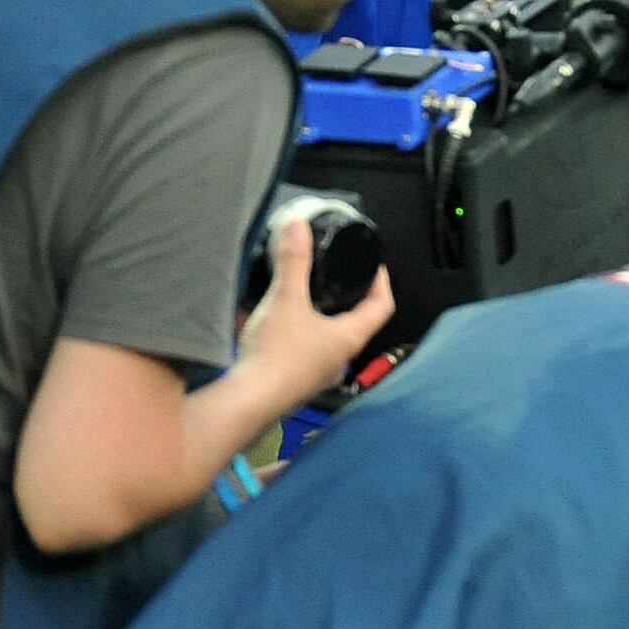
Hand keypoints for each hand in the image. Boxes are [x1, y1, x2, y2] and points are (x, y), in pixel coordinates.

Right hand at [237, 212, 397, 411]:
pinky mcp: (293, 382)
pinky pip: (299, 352)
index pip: (382, 306)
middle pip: (355, 322)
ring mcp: (317, 373)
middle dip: (347, 298)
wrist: (246, 402)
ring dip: (317, 317)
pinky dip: (291, 334)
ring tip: (303, 296)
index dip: (382, 283)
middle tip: (337, 277)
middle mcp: (339, 358)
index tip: (375, 266)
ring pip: (325, 338)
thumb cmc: (275, 355)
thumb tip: (298, 226)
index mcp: (349, 337)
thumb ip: (293, 261)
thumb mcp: (286, 299)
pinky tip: (270, 324)